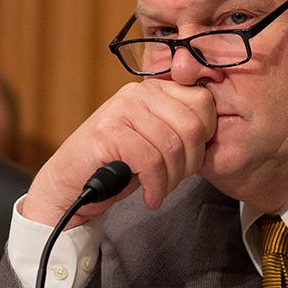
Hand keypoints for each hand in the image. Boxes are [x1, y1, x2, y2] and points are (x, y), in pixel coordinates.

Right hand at [21, 79, 215, 227]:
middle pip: (193, 126)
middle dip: (191, 162)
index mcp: (155, 90)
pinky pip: (151, 160)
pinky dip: (156, 186)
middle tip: (176, 180)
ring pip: (173, 145)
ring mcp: (121, 109)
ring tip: (160, 190)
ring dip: (172, 179)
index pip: (204, 102)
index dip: (206, 137)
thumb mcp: (157, 141)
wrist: (70, 185)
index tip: (192, 160)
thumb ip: (181, 129)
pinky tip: (150, 197)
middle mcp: (138, 93)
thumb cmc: (118, 165)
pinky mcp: (108, 133)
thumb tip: (218, 130)